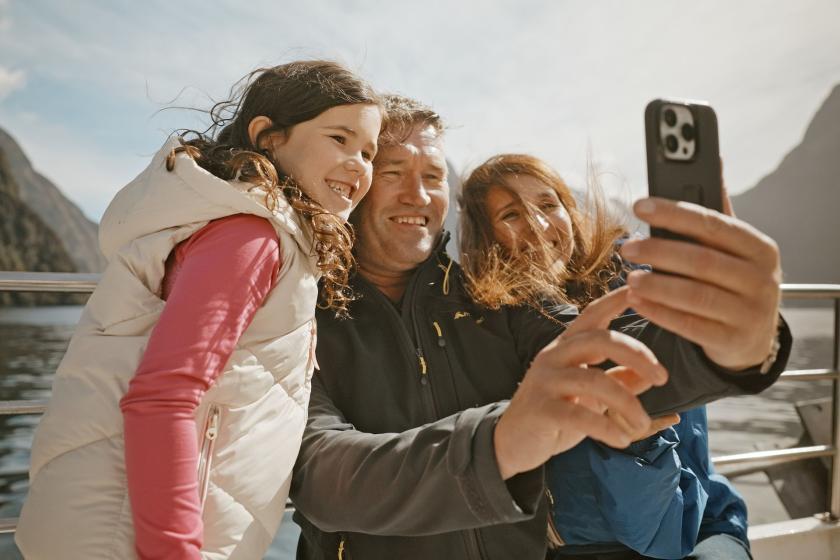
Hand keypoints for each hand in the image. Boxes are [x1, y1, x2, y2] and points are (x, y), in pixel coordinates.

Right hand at [494, 287, 668, 479]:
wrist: (513, 442)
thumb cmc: (558, 413)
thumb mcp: (592, 395)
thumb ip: (620, 381)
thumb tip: (654, 374)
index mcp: (568, 346)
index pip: (594, 314)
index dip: (618, 299)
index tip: (644, 288)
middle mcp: (554, 355)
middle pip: (599, 340)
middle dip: (636, 354)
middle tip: (662, 378)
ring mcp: (545, 381)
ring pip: (594, 380)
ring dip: (627, 403)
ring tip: (641, 424)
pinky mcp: (541, 409)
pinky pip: (579, 415)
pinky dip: (607, 428)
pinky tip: (622, 440)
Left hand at [620, 196, 780, 370]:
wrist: (754, 339)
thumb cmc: (734, 282)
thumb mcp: (735, 250)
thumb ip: (718, 214)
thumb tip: (712, 161)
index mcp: (760, 247)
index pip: (713, 224)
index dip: (674, 213)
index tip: (639, 205)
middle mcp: (762, 279)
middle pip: (702, 260)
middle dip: (659, 251)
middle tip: (626, 247)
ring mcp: (751, 313)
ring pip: (695, 295)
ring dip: (657, 285)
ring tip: (629, 278)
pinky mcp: (733, 341)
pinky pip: (691, 326)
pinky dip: (660, 312)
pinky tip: (636, 302)